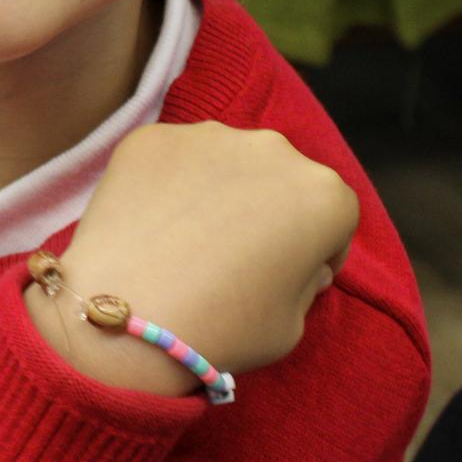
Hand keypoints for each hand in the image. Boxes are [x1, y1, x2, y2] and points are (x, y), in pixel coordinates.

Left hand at [25, 123, 357, 390]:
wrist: (128, 311)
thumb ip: (304, 279)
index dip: (315, 252)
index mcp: (324, 195)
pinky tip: (151, 222)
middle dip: (267, 210)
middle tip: (234, 255)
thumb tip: (294, 258)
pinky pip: (172, 159)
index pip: (332, 219)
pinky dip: (168, 183)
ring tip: (187, 237)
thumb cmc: (224, 327)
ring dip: (218, 189)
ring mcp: (208, 134)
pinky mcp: (153, 134)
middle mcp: (273, 149)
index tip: (290, 275)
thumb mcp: (293, 323)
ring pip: (225, 161)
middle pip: (279, 179)